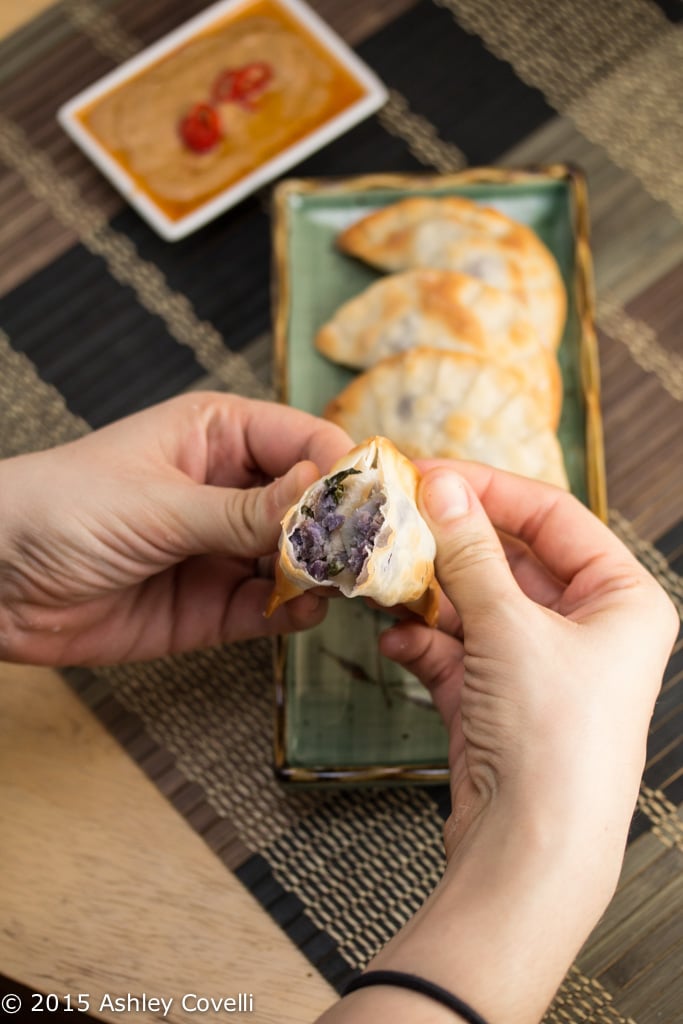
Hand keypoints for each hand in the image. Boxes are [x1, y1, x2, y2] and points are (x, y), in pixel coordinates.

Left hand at [0, 393, 351, 664]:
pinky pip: (272, 608)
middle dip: (345, 529)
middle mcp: (234, 489)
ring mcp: (226, 550)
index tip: (377, 503)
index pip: (307, 442)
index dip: (345, 469)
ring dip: (327, 574)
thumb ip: (244, 511)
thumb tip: (325, 492)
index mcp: (220, 435)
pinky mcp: (215, 606)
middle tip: (372, 555)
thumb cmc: (60, 509)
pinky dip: (295, 612)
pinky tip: (302, 611)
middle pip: (315, 505)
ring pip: (303, 560)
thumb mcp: (157, 504)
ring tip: (345, 587)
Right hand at [326, 462, 678, 1023]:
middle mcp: (587, 629)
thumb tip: (442, 486)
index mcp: (622, 599)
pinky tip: (394, 638)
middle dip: (451, 545)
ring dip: (430, 593)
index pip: (554, 517)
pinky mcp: (499, 701)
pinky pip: (458, 650)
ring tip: (385, 578)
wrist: (531, 855)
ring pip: (477, 604)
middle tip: (398, 520)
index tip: (432, 475)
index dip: (491, 490)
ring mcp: (540, 666)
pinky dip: (425, 641)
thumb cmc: (553, 738)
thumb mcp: (509, 628)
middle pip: (510, 560)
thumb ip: (471, 552)